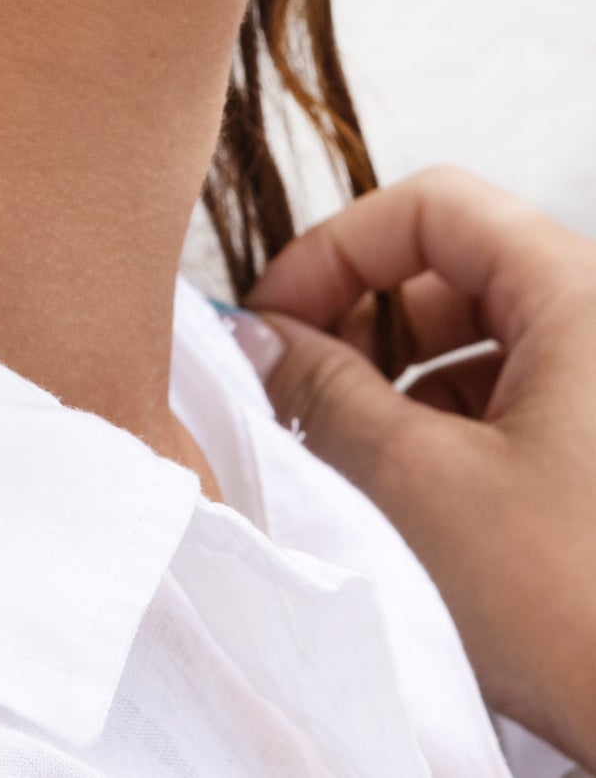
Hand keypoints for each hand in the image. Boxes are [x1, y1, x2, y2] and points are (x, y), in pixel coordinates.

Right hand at [239, 165, 595, 770]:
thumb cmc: (582, 612)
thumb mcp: (416, 485)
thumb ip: (320, 389)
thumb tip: (258, 337)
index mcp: (583, 298)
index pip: (432, 207)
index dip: (335, 251)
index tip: (273, 317)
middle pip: (453, 269)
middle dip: (357, 321)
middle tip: (292, 385)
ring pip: (480, 339)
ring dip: (395, 380)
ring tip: (341, 447)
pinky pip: (515, 398)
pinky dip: (444, 423)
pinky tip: (405, 488)